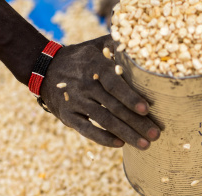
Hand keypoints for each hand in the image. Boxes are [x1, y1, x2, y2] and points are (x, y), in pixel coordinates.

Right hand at [40, 35, 159, 148]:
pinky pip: (87, 130)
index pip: (114, 84)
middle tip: (156, 134)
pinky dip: (103, 139)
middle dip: (137, 123)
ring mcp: (75, 101)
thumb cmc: (82, 58)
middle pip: (114, 107)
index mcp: (95, 66)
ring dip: (126, 134)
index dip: (130, 97)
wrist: (44, 68)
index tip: (146, 109)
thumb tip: (145, 45)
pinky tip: (120, 145)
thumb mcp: (97, 45)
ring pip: (104, 121)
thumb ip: (118, 45)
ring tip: (145, 145)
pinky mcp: (68, 116)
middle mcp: (84, 85)